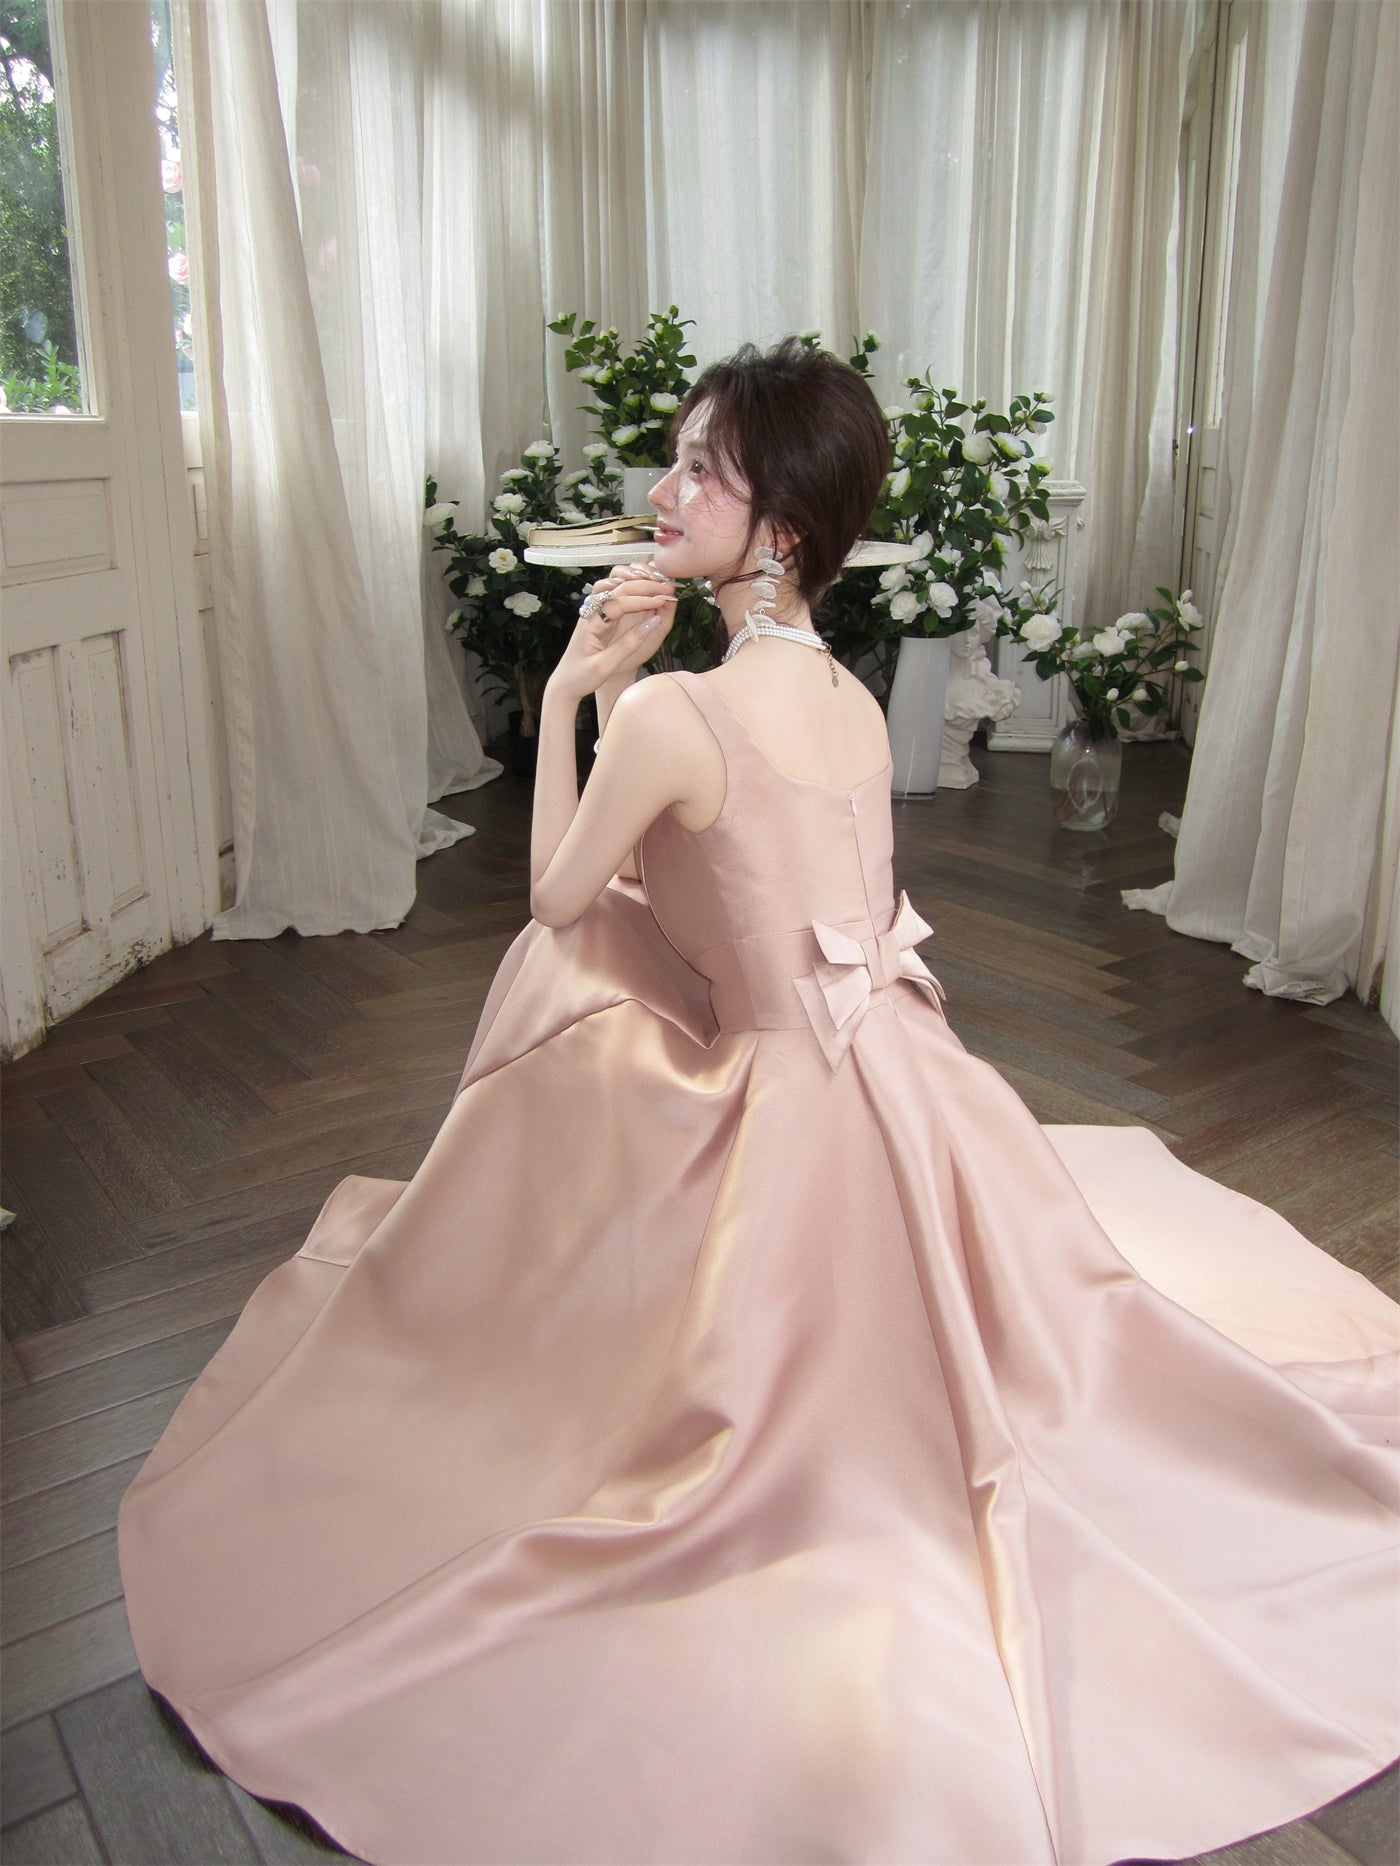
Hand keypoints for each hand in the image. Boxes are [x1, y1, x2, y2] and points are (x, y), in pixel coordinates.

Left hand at [549, 564, 677, 700]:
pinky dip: (632, 586)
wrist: (565, 682)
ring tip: (657, 580)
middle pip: (618, 586)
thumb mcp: (604, 666)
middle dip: (644, 585)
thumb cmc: (581, 677)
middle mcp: (591, 612)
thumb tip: (650, 624)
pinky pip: (616, 592)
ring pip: (615, 583)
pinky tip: (646, 588)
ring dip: (636, 579)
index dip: (641, 600)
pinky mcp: (601, 614)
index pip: (618, 602)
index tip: (661, 600)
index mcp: (590, 623)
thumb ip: (627, 645)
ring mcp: (595, 611)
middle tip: (667, 587)